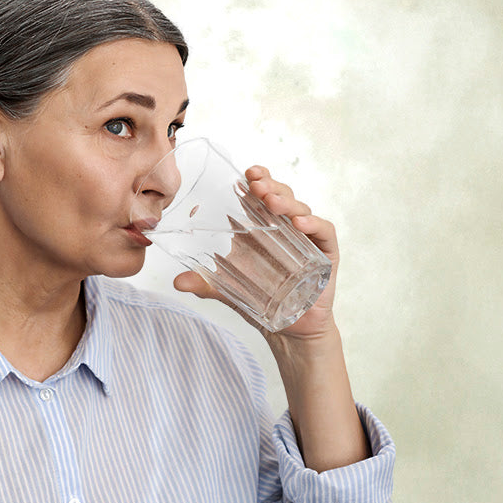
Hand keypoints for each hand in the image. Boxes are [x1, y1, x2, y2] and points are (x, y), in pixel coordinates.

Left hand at [173, 165, 338, 340]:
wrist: (290, 329)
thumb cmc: (262, 302)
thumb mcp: (229, 290)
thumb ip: (205, 284)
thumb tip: (177, 282)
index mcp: (264, 228)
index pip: (261, 195)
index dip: (257, 179)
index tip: (245, 173)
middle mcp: (287, 228)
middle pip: (281, 196)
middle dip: (269, 186)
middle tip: (256, 184)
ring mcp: (308, 239)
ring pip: (300, 210)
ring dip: (286, 202)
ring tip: (271, 202)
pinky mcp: (325, 254)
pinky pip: (323, 232)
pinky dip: (313, 225)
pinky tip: (300, 224)